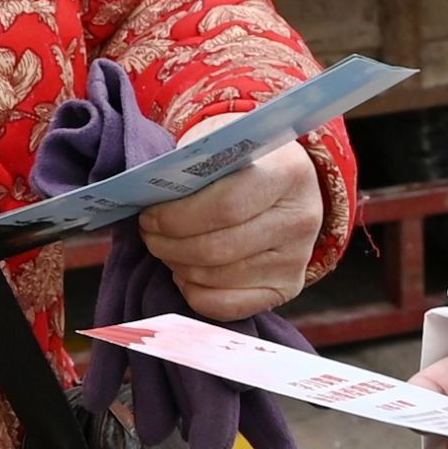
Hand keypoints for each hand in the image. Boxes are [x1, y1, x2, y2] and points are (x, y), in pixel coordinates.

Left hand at [138, 138, 325, 324]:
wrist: (286, 181)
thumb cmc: (243, 160)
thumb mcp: (220, 142)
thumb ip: (189, 163)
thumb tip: (147, 192)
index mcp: (287, 172)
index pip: (225, 207)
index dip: (177, 218)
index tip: (149, 215)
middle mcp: (300, 218)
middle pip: (218, 248)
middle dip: (170, 245)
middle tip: (149, 234)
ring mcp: (296, 258)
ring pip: (217, 278)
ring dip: (178, 266)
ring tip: (164, 247)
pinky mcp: (286, 287)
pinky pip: (227, 306)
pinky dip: (195, 292)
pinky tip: (185, 273)